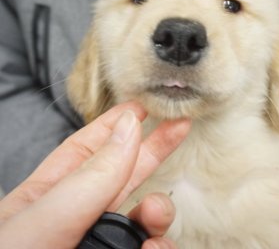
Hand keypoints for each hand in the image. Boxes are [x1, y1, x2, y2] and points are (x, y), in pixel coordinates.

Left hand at [0, 102, 190, 247]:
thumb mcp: (36, 224)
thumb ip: (86, 180)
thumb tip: (128, 130)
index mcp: (45, 200)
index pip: (85, 149)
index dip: (115, 124)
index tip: (141, 107)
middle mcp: (75, 221)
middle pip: (122, 174)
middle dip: (153, 148)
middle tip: (179, 124)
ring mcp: (98, 246)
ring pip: (140, 217)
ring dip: (158, 210)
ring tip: (154, 217)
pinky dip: (160, 248)